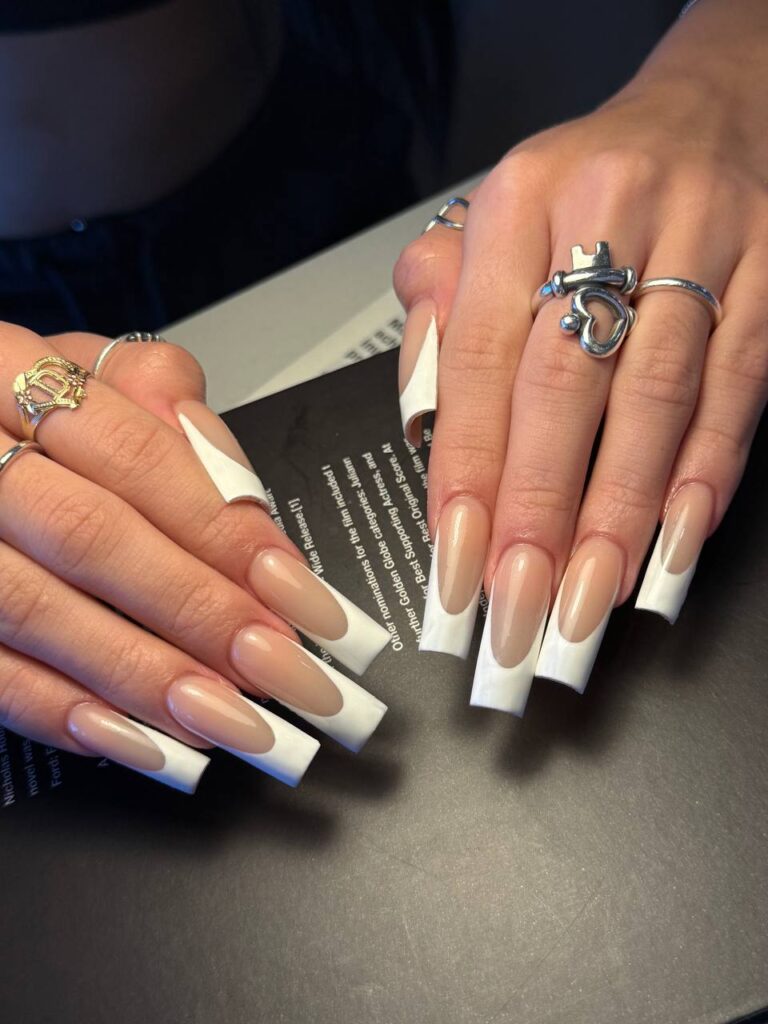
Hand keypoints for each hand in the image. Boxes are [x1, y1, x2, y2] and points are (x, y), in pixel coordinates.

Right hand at [0, 324, 388, 791]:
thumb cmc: (27, 411)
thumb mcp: (88, 374)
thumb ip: (167, 409)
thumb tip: (237, 490)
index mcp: (12, 372)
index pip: (137, 452)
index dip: (224, 528)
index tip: (296, 591)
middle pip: (91, 536)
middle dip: (199, 610)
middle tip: (282, 666)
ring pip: (37, 610)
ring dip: (144, 675)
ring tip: (229, 719)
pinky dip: (64, 711)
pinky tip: (140, 739)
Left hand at [394, 3, 767, 710]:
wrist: (708, 114)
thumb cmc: (581, 192)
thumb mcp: (488, 228)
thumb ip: (443, 320)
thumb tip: (430, 431)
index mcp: (519, 202)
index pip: (479, 359)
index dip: (466, 472)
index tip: (456, 562)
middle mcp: (609, 211)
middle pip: (564, 388)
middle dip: (539, 513)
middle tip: (521, 607)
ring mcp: (702, 239)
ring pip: (655, 399)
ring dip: (620, 515)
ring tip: (591, 600)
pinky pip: (739, 387)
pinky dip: (704, 474)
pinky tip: (674, 543)